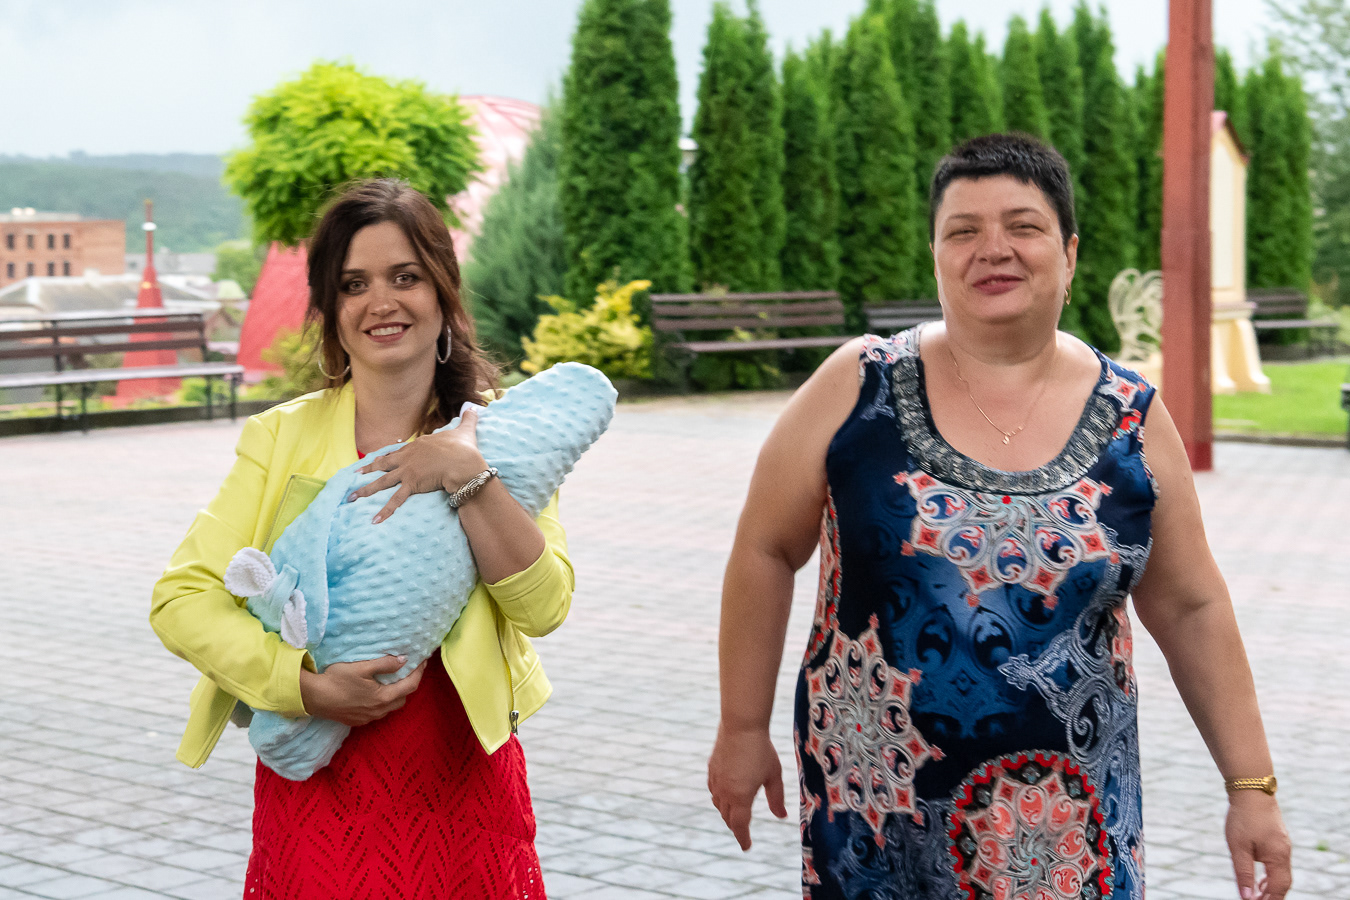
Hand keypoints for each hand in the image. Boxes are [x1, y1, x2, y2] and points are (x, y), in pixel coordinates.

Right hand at [298, 656, 425, 726]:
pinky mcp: (357, 721)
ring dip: (396, 694)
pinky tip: (375, 693)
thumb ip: (385, 664)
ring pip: (390, 707)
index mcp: (383, 698)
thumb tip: (404, 660)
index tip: (423, 660)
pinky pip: (378, 712)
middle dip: (409, 684)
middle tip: (409, 670)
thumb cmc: (337, 680)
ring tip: (393, 680)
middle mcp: (378, 711)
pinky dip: (383, 702)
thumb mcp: (362, 667)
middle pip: (403, 698)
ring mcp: (368, 718)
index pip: (410, 685)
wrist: (313, 698)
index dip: (419, 672)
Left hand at [350, 404, 486, 522]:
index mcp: (418, 445)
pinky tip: (374, 520)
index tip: (380, 459)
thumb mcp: (465, 430)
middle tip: (357, 472)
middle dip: (370, 468)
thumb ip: (468, 419)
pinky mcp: (411, 484)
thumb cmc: (463, 447)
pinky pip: (395, 500)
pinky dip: (384, 511)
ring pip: (382, 481)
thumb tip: (475, 407)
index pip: (400, 451)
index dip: (389, 455)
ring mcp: (407, 471)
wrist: (462, 461)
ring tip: (352, 497)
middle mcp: (408, 457)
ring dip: (366, 490)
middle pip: (385, 463)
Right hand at [707, 725, 787, 850]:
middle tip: (744, 832)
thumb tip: (781, 816)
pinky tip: (727, 795)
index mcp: (740, 797)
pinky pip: (714, 791)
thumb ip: (776, 798)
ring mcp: (716, 780)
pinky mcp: (711, 770)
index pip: (740, 825)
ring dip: (727, 813)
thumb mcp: (773, 775)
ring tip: (736, 815)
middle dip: (736, 827)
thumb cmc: (761, 749)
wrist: (741, 725)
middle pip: (728, 818)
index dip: (743, 838)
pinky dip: (720, 799)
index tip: (746, 847)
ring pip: (718, 805)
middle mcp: (724, 792)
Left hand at [1226, 792, 1291, 899]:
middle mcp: (1285, 853)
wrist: (1251, 790)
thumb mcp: (1238, 847)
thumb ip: (1243, 873)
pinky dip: (1271, 874)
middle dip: (1272, 896)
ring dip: (1271, 886)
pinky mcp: (1278, 839)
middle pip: (1283, 883)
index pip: (1278, 889)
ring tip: (1257, 896)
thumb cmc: (1243, 818)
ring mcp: (1283, 845)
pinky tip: (1260, 878)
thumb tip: (1246, 897)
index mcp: (1278, 857)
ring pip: (1281, 873)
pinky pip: (1278, 863)